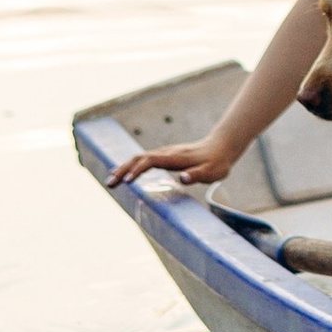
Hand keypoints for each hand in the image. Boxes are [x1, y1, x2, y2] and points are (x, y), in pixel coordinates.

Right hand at [109, 136, 237, 189]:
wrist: (221, 147)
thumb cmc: (217, 163)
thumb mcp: (212, 172)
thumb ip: (198, 175)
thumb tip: (184, 179)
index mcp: (175, 158)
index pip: (151, 161)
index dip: (138, 170)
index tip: (127, 181)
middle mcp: (167, 153)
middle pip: (139, 158)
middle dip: (123, 170)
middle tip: (109, 184)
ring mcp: (165, 153)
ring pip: (139, 158)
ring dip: (124, 168)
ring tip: (111, 181)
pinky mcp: (165, 156)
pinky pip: (143, 160)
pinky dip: (130, 166)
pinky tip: (124, 174)